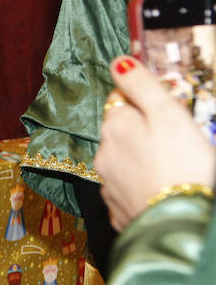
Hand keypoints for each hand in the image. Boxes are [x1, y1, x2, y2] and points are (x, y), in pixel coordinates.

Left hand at [96, 56, 215, 231]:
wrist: (177, 222)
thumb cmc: (180, 164)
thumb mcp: (167, 114)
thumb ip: (141, 86)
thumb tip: (118, 61)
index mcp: (115, 128)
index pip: (119, 101)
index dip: (143, 100)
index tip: (166, 107)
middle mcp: (103, 155)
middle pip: (121, 132)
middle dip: (142, 130)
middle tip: (175, 138)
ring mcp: (109, 185)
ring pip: (123, 161)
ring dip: (140, 158)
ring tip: (171, 165)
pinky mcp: (119, 210)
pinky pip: (129, 189)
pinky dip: (141, 185)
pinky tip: (161, 188)